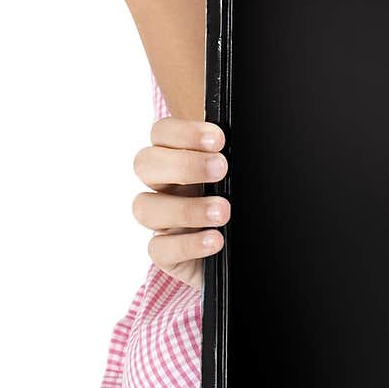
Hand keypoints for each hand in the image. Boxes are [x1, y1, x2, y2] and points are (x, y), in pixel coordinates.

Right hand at [132, 118, 229, 289]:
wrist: (244, 249)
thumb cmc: (238, 199)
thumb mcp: (236, 175)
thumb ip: (231, 157)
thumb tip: (242, 143)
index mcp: (177, 157)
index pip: (162, 133)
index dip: (185, 133)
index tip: (219, 140)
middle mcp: (162, 185)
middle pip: (145, 163)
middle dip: (184, 165)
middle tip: (221, 169)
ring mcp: (160, 220)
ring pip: (145, 208)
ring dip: (186, 208)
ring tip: (223, 211)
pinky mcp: (165, 254)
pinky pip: (159, 249)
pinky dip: (188, 245)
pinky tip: (215, 241)